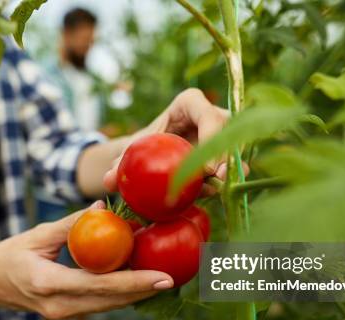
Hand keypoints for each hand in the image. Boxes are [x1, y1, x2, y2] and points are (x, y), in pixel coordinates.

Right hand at [0, 201, 173, 318]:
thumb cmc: (8, 255)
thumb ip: (72, 224)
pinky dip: (122, 293)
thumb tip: (104, 208)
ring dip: (137, 293)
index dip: (136, 283)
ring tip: (165, 276)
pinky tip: (139, 279)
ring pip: (110, 305)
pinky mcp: (68, 312)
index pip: (102, 285)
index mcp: (50, 283)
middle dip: (146, 290)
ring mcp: (64, 314)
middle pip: (113, 301)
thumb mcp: (37, 235)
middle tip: (176, 275)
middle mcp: (60, 306)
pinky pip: (101, 304)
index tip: (164, 278)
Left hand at [103, 88, 245, 194]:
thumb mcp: (132, 150)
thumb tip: (108, 181)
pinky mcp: (228, 151)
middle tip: (217, 179)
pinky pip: (235, 163)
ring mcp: (224, 132)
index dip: (211, 137)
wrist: (152, 153)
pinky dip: (228, 178)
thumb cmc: (143, 144)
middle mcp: (213, 113)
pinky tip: (215, 192)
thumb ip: (120, 163)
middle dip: (226, 155)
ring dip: (232, 168)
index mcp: (190, 102)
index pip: (208, 115)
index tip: (205, 168)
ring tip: (219, 187)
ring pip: (236, 147)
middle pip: (228, 131)